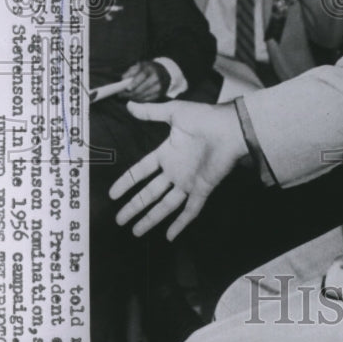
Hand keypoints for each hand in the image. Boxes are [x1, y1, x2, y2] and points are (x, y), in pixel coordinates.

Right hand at [109, 100, 247, 239]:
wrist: (229, 127)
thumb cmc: (204, 118)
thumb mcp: (174, 112)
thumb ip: (151, 112)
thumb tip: (128, 104)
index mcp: (167, 153)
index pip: (141, 171)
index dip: (127, 182)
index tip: (113, 194)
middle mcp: (175, 170)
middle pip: (150, 193)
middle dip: (134, 206)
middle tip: (119, 220)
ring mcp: (188, 181)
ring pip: (165, 205)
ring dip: (150, 218)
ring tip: (135, 232)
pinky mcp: (202, 188)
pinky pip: (190, 210)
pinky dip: (180, 224)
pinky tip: (169, 236)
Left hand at [119, 60, 169, 101]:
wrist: (161, 72)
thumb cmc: (146, 70)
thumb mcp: (138, 67)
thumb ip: (130, 72)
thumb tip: (123, 80)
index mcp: (150, 69)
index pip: (142, 76)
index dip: (134, 83)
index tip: (127, 89)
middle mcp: (156, 78)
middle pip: (142, 88)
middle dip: (130, 93)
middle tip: (121, 95)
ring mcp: (159, 86)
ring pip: (143, 95)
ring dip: (133, 97)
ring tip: (126, 96)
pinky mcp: (159, 94)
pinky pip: (147, 99)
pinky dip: (139, 100)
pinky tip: (134, 98)